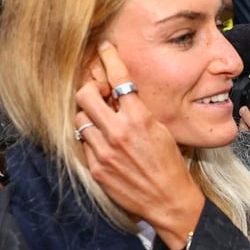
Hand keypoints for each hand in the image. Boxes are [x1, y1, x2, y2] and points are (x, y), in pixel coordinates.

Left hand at [74, 41, 204, 249]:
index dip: (110, 58)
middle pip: (85, 95)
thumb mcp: (161, 130)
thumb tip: (120, 96)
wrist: (168, 200)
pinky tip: (104, 144)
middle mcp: (118, 132)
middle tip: (98, 94)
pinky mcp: (97, 169)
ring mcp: (104, 152)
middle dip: (90, 90)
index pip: (119, 79)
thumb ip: (138, 111)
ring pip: (80, 120)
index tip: (105, 49)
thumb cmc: (170, 164)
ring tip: (101, 123)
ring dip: (89, 117)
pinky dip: (91, 140)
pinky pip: (83, 144)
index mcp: (139, 119)